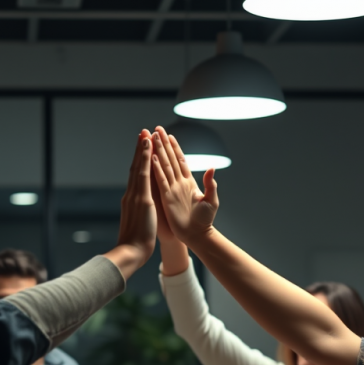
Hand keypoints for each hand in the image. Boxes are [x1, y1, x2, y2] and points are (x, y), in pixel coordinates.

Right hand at [104, 130, 156, 278]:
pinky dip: (147, 161)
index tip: (143, 147)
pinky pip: (145, 175)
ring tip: (146, 133)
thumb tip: (140, 208)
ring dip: (143, 150)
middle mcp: (132, 194)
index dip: (140, 161)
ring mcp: (135, 195)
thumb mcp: (139, 223)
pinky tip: (149, 149)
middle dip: (140, 149)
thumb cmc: (137, 242)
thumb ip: (139, 212)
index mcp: (133, 200)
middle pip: (136, 167)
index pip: (137, 176)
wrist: (132, 251)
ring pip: (140, 167)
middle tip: (143, 132)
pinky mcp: (141, 198)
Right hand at [151, 125, 217, 244]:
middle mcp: (178, 184)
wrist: (197, 235)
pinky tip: (153, 158)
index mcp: (188, 183)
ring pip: (164, 166)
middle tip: (156, 129)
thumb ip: (211, 184)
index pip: (180, 161)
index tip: (169, 135)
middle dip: (163, 144)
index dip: (175, 148)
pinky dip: (157, 169)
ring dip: (158, 151)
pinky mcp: (167, 198)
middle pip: (169, 159)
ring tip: (152, 138)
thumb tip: (212, 168)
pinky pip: (161, 181)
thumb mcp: (211, 200)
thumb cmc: (205, 220)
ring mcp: (171, 190)